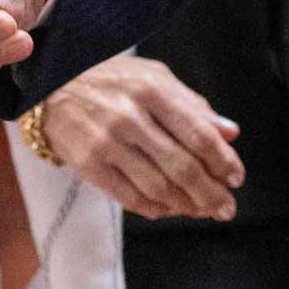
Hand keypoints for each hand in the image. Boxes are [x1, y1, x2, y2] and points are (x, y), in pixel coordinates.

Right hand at [43, 53, 243, 220]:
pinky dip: (154, 208)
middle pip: (181, 166)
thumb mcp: (154, 77)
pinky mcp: (89, 164)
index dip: (223, 160)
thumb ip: (193, 105)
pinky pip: (129, 197)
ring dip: (186, 205)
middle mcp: (130, 116)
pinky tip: (167, 209)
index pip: (198, 133)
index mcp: (152, 90)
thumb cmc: (111, 80)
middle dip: (210, 192)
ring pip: (157, 186)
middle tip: (226, 207)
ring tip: (201, 210)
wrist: (52, 86)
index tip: (236, 178)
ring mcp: (107, 142)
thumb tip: (230, 133)